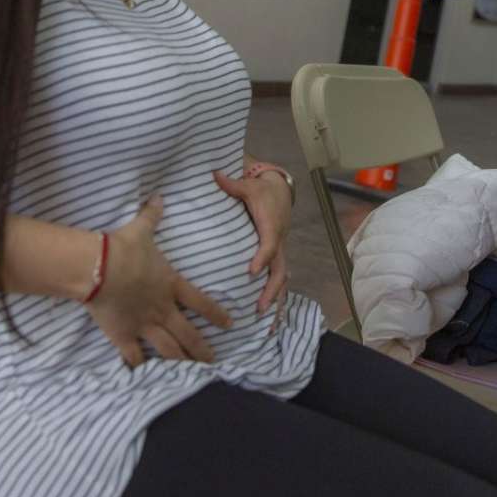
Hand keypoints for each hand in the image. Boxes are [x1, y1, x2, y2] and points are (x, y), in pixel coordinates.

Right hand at [85, 195, 232, 367]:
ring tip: (190, 372)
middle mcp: (163, 309)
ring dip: (181, 361)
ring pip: (169, 350)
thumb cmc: (123, 248)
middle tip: (213, 361)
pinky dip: (138, 365)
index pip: (201, 302)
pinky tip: (142, 372)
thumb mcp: (140, 229)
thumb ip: (152, 216)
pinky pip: (134, 356)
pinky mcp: (123, 335)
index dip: (216, 314)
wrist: (98, 268)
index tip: (229, 324)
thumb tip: (158, 197)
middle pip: (189, 334)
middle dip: (203, 349)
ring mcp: (144, 325)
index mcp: (171, 285)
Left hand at [215, 166, 291, 329]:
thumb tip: (215, 174)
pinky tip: (271, 316)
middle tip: (258, 308)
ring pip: (282, 278)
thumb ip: (231, 184)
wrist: (279, 188)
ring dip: (276, 300)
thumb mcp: (247, 185)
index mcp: (270, 226)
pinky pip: (279, 278)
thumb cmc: (261, 189)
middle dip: (271, 290)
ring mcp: (279, 250)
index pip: (269, 245)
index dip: (262, 258)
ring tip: (266, 322)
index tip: (251, 272)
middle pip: (279, 270)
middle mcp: (278, 240)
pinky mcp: (277, 255)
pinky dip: (277, 297)